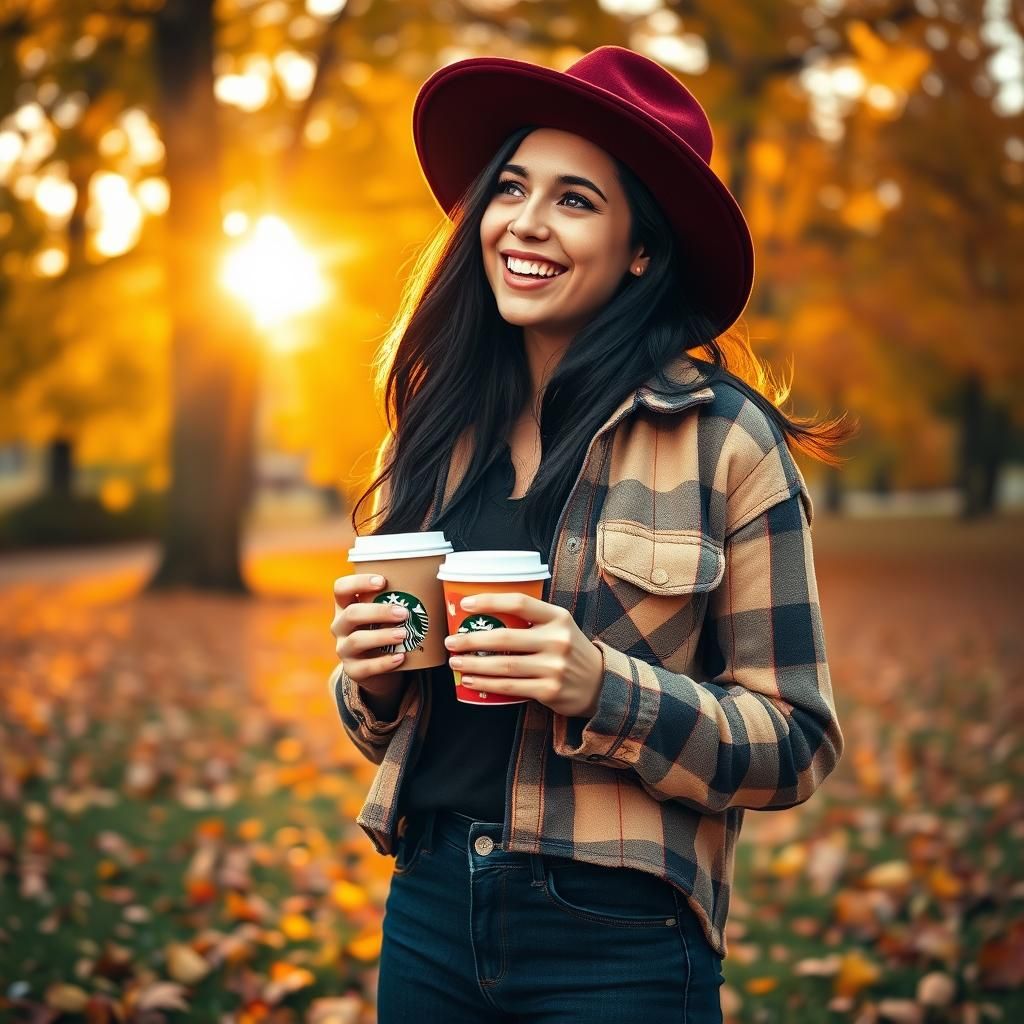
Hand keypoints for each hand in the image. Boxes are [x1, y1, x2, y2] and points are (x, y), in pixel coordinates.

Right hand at [331, 573, 410, 694]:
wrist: (377, 667)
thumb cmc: (384, 629)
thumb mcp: (384, 614)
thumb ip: (396, 600)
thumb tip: (431, 583)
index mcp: (345, 606)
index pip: (341, 588)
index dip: (358, 582)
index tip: (383, 581)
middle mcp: (340, 626)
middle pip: (351, 614)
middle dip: (379, 612)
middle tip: (404, 613)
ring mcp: (344, 649)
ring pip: (357, 640)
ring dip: (382, 636)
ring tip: (404, 635)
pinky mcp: (352, 670)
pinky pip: (366, 667)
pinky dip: (384, 662)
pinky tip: (401, 657)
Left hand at [443, 593, 603, 717]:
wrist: (600, 684)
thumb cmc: (569, 650)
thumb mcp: (559, 626)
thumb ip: (532, 620)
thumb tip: (484, 617)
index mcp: (558, 617)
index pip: (519, 603)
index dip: (490, 601)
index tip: (465, 604)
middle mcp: (558, 640)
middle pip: (505, 638)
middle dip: (471, 640)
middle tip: (451, 641)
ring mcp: (554, 667)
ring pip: (504, 666)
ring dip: (474, 665)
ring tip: (455, 663)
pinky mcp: (549, 690)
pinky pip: (510, 687)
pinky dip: (486, 684)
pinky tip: (471, 681)